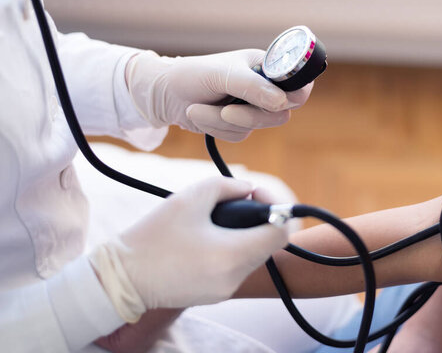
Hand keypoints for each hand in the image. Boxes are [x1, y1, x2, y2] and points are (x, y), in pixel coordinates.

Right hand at [89, 177, 289, 321]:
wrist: (122, 278)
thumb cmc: (153, 236)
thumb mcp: (189, 198)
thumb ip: (226, 186)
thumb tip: (248, 189)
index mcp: (232, 254)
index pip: (280, 232)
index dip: (276, 207)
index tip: (254, 194)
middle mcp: (234, 277)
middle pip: (268, 243)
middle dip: (258, 219)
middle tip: (233, 202)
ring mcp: (226, 289)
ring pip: (254, 255)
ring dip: (244, 234)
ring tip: (216, 221)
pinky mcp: (217, 295)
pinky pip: (237, 267)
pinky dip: (232, 249)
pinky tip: (207, 240)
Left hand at [126, 49, 312, 140]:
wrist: (164, 93)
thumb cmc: (192, 74)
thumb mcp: (222, 74)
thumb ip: (253, 87)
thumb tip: (283, 103)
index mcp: (266, 67)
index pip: (298, 83)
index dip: (294, 94)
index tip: (277, 102)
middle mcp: (264, 88)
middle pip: (280, 113)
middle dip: (249, 114)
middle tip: (225, 110)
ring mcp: (253, 108)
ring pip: (257, 127)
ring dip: (222, 121)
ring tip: (198, 107)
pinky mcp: (239, 125)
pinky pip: (239, 136)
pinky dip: (216, 128)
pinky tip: (201, 114)